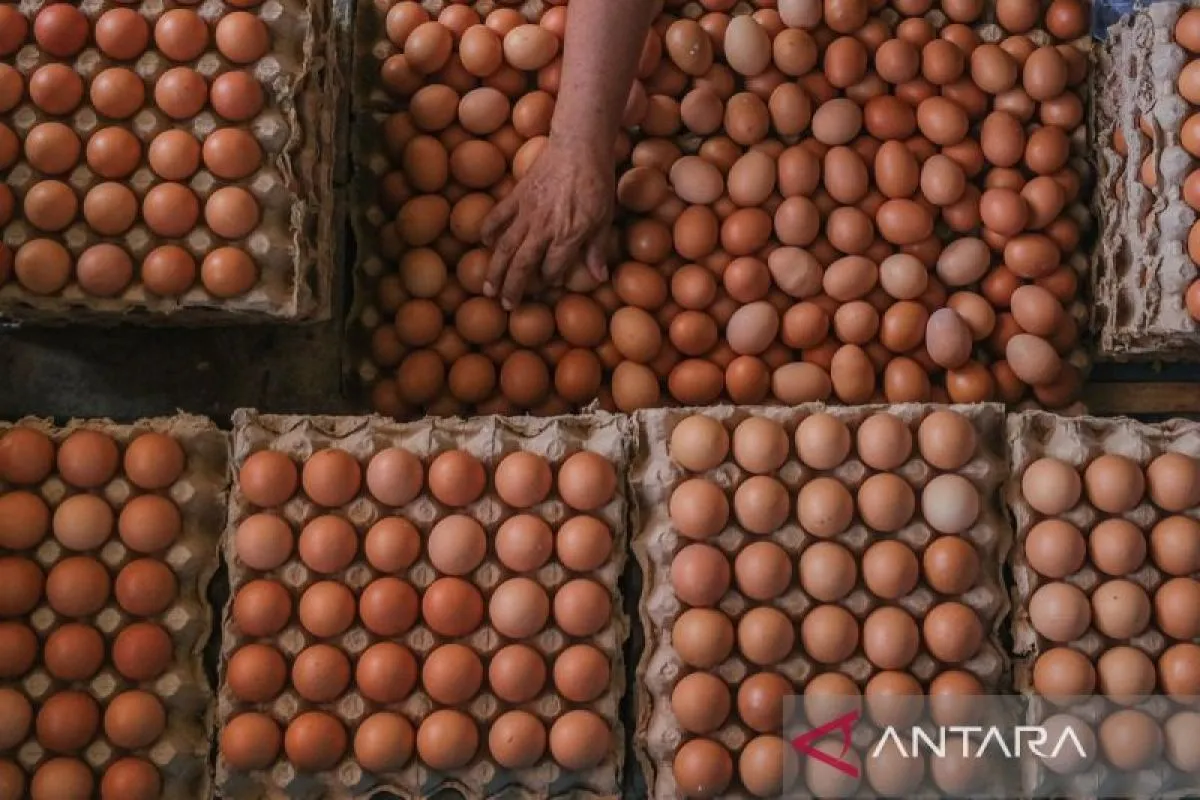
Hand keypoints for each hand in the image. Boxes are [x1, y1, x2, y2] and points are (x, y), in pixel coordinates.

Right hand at [480, 139, 614, 308]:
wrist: (579, 147)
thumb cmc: (597, 183)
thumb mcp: (604, 218)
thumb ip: (597, 249)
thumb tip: (600, 278)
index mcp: (567, 236)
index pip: (552, 270)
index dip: (548, 281)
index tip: (547, 284)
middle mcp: (543, 229)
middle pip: (522, 265)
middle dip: (513, 288)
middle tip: (506, 305)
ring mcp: (526, 212)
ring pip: (505, 248)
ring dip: (495, 270)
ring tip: (488, 288)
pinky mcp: (516, 196)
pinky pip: (497, 217)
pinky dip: (488, 231)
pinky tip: (485, 243)